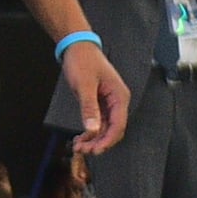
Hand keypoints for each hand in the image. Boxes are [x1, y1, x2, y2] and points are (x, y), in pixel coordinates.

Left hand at [61, 37, 132, 154]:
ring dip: (93, 139)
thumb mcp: (84, 85)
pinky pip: (98, 122)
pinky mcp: (100, 103)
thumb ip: (89, 108)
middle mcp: (117, 101)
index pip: (118, 125)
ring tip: (78, 147)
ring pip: (105, 128)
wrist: (77, 47)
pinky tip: (80, 138)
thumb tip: (93, 129)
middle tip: (83, 150)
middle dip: (99, 142)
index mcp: (119, 96)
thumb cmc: (83, 61)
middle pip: (113, 130)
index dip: (107, 140)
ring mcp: (109, 103)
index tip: (95, 150)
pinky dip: (90, 131)